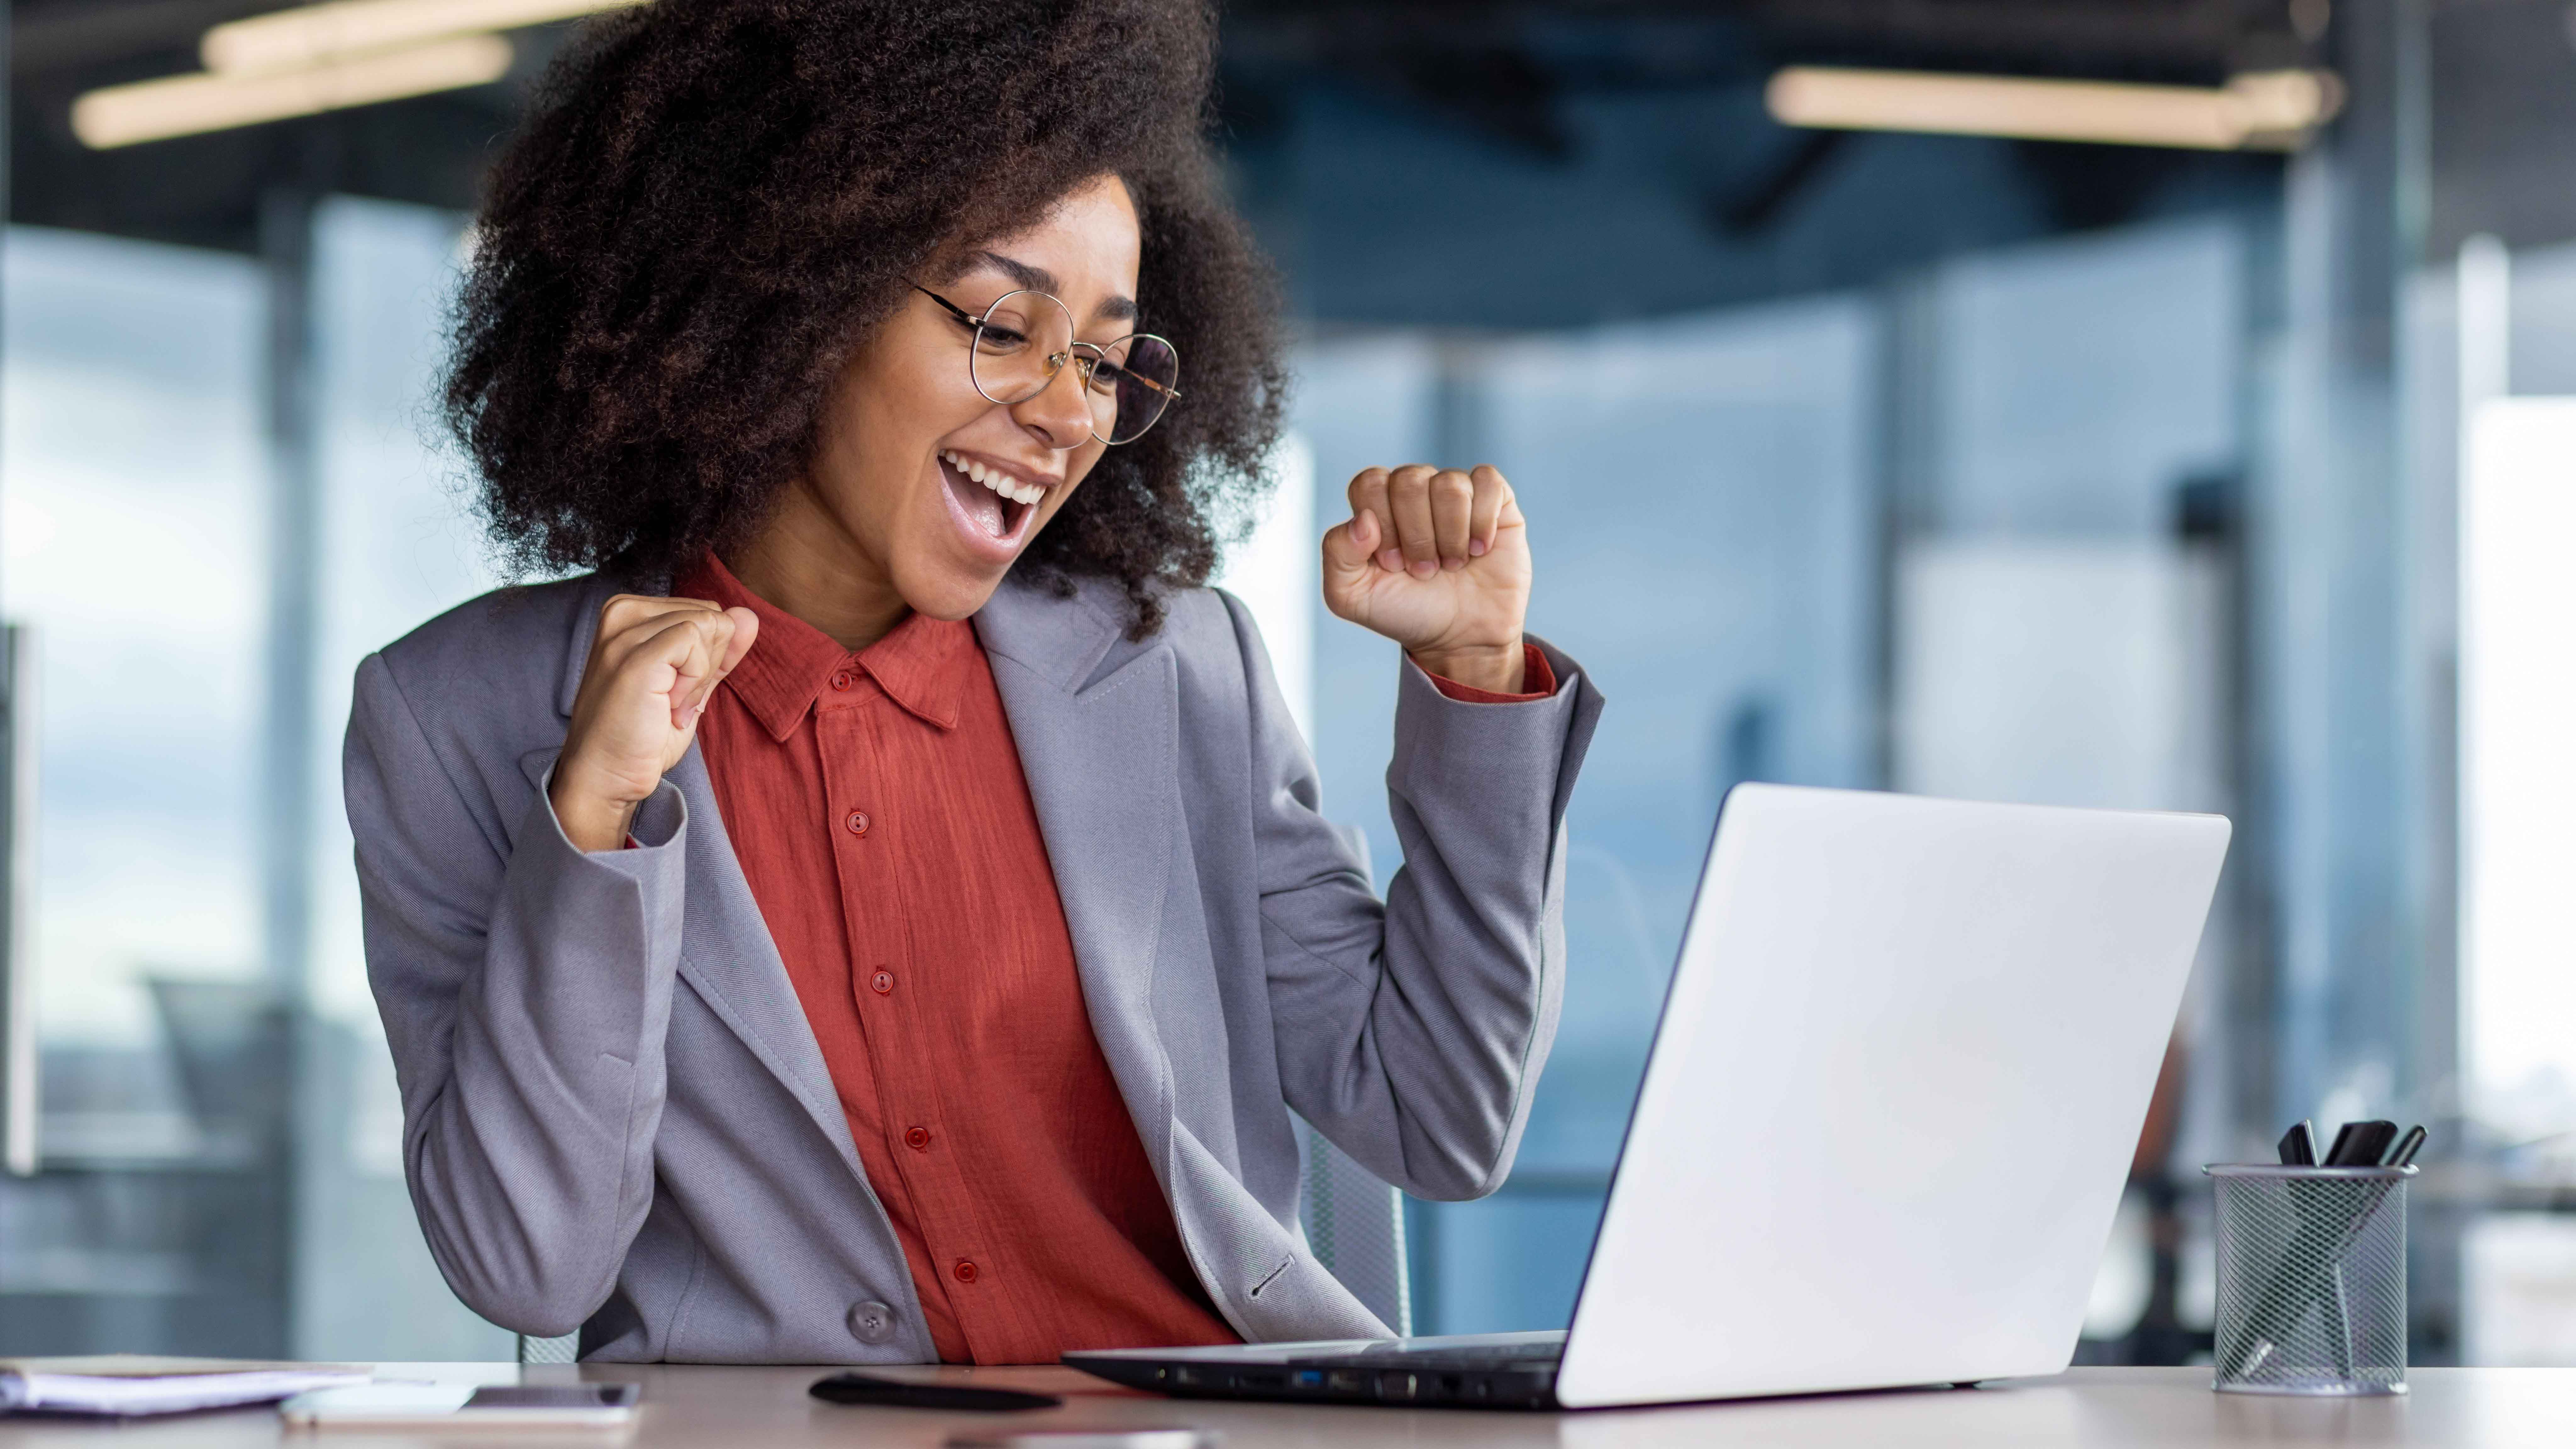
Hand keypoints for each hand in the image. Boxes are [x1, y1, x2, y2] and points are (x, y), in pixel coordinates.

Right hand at [550, 594, 758, 851]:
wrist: (606, 775)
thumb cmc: (643, 736)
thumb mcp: (691, 686)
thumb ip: (718, 651)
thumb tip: (749, 617)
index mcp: (631, 614)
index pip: (704, 611)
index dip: (709, 657)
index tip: (677, 693)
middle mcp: (623, 613)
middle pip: (711, 615)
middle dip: (708, 665)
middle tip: (672, 703)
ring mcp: (625, 631)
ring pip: (707, 626)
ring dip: (700, 678)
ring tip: (668, 706)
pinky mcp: (635, 654)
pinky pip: (695, 642)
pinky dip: (695, 682)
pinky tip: (669, 706)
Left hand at [1321, 464, 1530, 692]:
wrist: (1461, 640)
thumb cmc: (1406, 612)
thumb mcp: (1351, 596)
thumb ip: (1337, 553)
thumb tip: (1362, 519)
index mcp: (1378, 506)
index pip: (1371, 483)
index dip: (1382, 524)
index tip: (1393, 564)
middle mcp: (1416, 492)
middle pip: (1409, 480)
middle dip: (1417, 535)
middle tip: (1424, 569)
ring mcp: (1456, 493)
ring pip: (1450, 484)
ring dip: (1450, 536)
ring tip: (1452, 564)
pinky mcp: (1495, 500)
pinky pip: (1487, 481)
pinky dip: (1482, 522)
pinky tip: (1479, 549)